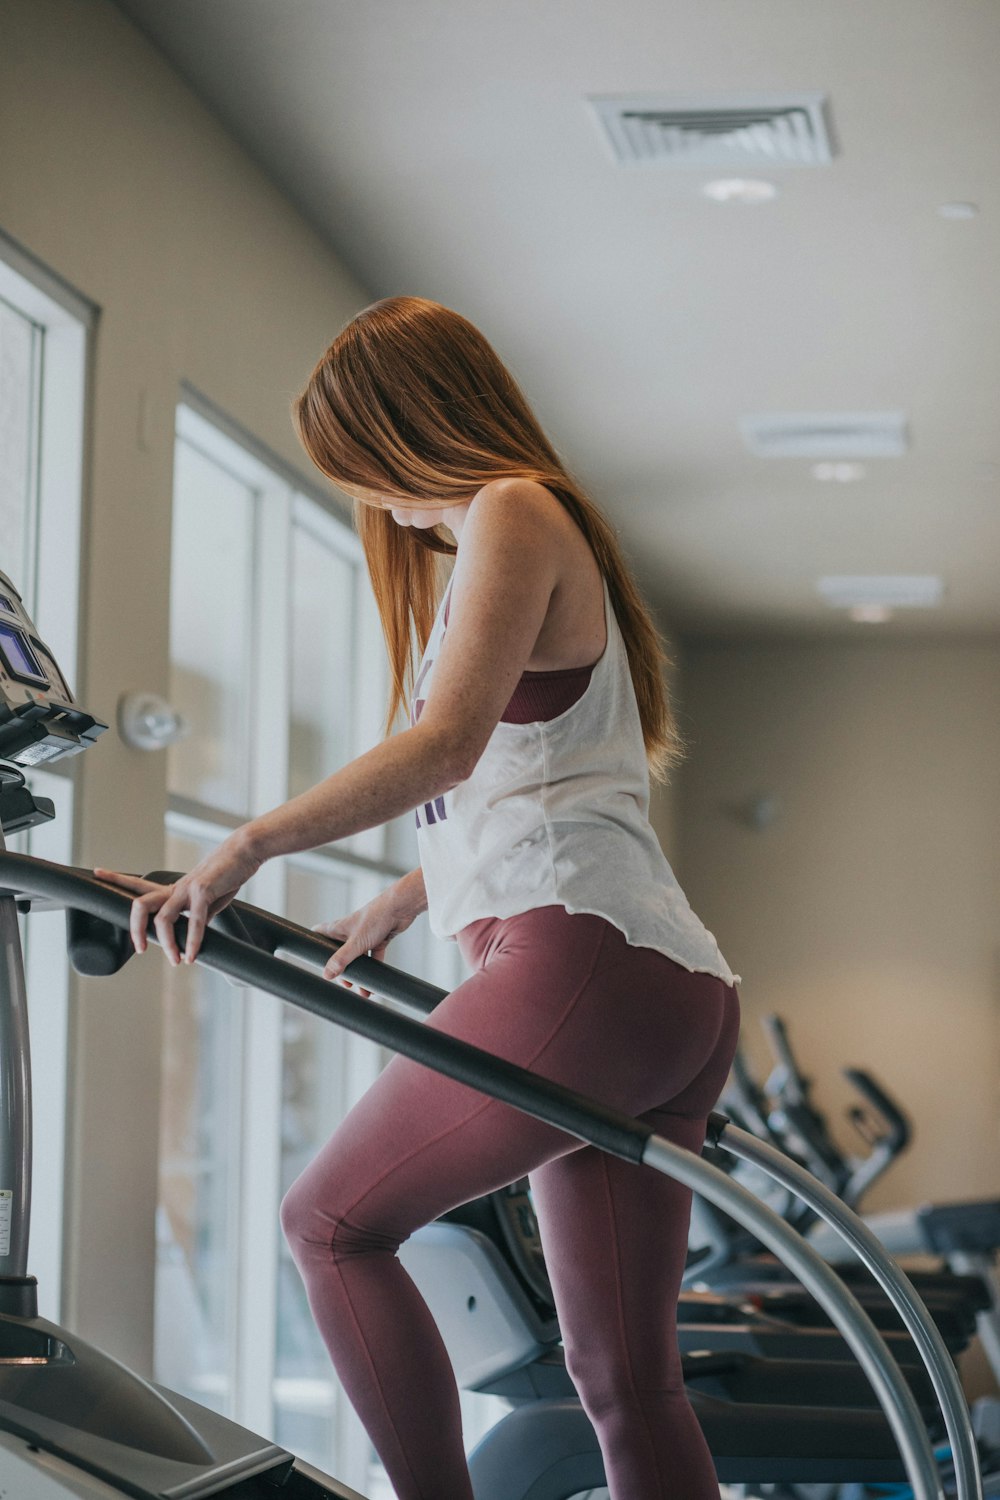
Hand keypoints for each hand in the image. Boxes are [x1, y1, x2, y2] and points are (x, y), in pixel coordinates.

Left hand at [95, 834, 260, 965]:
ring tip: (176, 960)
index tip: (97, 872)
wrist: (244, 852)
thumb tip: (195, 931)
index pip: (138, 884)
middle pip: (140, 904)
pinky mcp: (203, 891)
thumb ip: (198, 914)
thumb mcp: (209, 897)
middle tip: (140, 950)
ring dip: (166, 943)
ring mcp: (187, 889)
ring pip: (163, 918)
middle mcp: (175, 888)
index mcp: (173, 889)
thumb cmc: (228, 872)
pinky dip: (192, 941)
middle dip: (134, 929)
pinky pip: (194, 921)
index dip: (116, 879)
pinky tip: (192, 955)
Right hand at [316, 877, 423, 993]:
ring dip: (359, 973)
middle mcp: (350, 931)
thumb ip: (342, 959)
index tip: (310, 958)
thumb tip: (327, 975)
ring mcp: (364, 935)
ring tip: (362, 991)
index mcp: (339, 928)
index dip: (313, 944)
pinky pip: (374, 958)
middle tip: (345, 983)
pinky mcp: (379, 939)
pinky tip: (375, 982)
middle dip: (341, 969)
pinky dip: (374, 970)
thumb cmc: (376, 917)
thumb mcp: (356, 942)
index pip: (319, 933)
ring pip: (357, 958)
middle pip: (339, 952)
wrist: (401, 907)